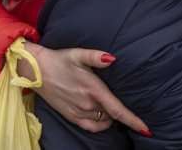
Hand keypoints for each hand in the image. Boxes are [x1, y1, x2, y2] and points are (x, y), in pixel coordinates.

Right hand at [17, 42, 150, 136]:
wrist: (36, 71)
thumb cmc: (59, 59)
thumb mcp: (78, 54)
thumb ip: (97, 57)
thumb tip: (113, 59)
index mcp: (93, 90)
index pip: (117, 110)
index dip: (133, 120)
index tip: (146, 128)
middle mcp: (87, 104)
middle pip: (112, 114)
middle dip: (121, 113)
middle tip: (125, 101)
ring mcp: (78, 112)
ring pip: (103, 121)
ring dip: (111, 116)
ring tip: (112, 106)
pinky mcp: (71, 116)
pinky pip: (91, 127)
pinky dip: (101, 124)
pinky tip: (102, 116)